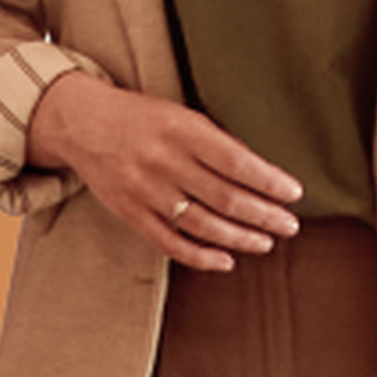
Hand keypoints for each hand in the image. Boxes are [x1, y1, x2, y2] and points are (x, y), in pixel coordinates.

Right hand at [26, 66, 299, 267]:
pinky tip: (224, 261)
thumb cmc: (140, 117)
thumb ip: (214, 143)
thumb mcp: (181, 116)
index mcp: (182, 131)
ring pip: (202, 224)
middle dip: (264, 215)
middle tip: (289, 225)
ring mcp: (145, 191)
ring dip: (239, 238)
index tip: (294, 193)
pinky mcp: (130, 212)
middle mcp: (164, 162)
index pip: (237, 163)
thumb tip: (259, 176)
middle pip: (225, 198)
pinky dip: (199, 256)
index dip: (269, 182)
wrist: (81, 123)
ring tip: (265, 242)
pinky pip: (168, 241)